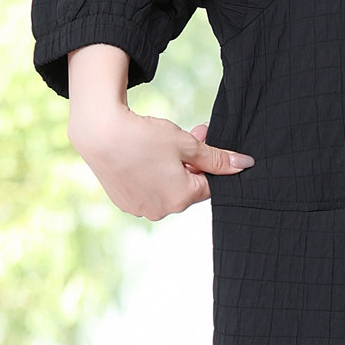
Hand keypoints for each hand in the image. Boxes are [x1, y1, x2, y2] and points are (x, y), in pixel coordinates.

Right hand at [69, 109, 254, 221]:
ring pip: (168, 188)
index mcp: (181, 199)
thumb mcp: (187, 144)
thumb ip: (217, 158)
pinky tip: (143, 155)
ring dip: (172, 168)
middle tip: (189, 134)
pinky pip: (147, 190)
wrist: (100, 133)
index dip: (208, 161)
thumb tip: (245, 165)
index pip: (209, 184)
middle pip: (188, 187)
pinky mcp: (123, 201)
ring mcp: (139, 208)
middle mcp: (160, 210)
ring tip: (163, 142)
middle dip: (192, 162)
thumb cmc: (146, 137)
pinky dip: (151, 174)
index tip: (202, 137)